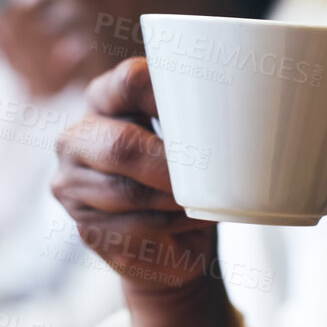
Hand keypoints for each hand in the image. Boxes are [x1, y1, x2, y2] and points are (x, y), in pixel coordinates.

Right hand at [51, 58, 240, 326]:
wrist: (176, 246)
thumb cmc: (190, 179)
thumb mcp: (194, 140)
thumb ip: (203, 118)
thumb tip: (253, 113)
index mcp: (104, 98)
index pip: (129, 79)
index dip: (167, 92)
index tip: (205, 110)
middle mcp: (77, 138)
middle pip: (121, 145)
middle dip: (169, 165)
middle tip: (205, 175)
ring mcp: (73, 186)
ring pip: (130, 194)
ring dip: (175, 202)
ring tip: (199, 202)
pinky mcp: (86, 230)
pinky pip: (135, 228)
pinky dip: (170, 229)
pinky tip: (183, 224)